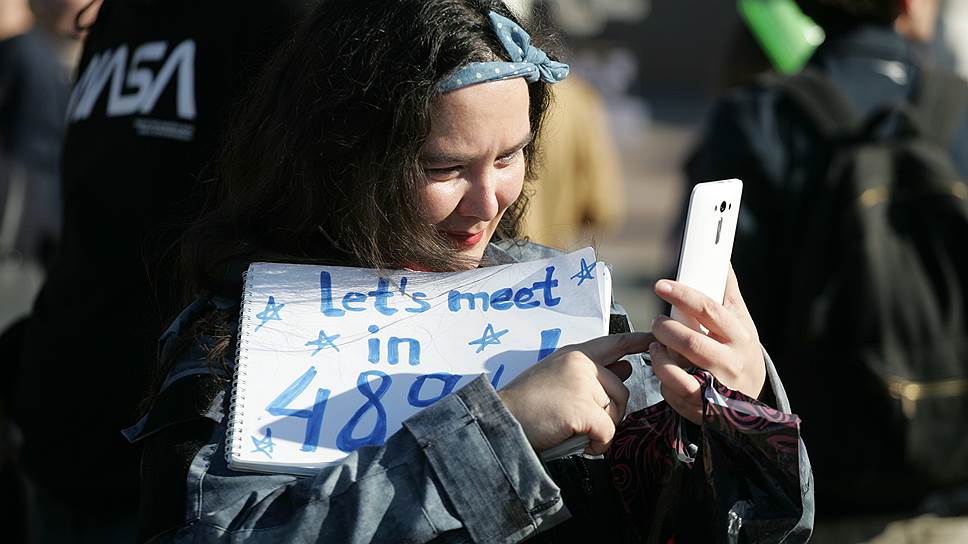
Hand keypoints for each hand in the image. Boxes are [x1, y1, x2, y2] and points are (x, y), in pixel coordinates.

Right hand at [497, 332, 649, 454]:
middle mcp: (581, 364)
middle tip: (583, 422)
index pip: (614, 342)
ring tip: (576, 431)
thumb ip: (590, 374)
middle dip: (610, 413)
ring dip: (602, 429)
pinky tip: (582, 444)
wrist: (501, 420)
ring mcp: (582, 385)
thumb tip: (626, 369)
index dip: (637, 341)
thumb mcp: (557, 377)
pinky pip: (608, 431)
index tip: (654, 339)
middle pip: (620, 391)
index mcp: (575, 354)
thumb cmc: (526, 405)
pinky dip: (598, 444)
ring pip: (616, 412)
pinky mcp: (582, 409)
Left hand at [650, 265, 765, 423]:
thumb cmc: (739, 354)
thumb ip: (728, 293)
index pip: (709, 309)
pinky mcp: (702, 406)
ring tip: (656, 346)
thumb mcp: (741, 323)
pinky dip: (662, 377)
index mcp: (739, 335)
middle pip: (691, 341)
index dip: (682, 295)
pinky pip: (673, 390)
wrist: (750, 403)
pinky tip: (663, 368)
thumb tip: (723, 260)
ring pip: (679, 370)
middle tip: (657, 322)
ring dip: (659, 355)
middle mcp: (730, 361)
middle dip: (666, 329)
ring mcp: (717, 386)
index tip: (661, 286)